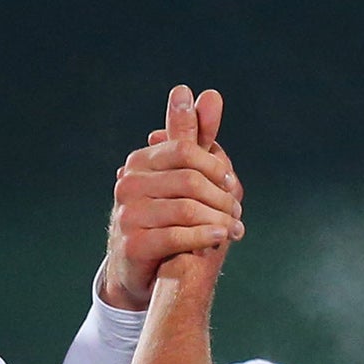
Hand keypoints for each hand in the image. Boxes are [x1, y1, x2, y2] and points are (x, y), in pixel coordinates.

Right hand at [102, 84, 242, 309]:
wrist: (135, 269)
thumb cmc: (163, 217)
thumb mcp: (179, 175)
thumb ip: (194, 136)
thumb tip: (208, 94)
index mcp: (140, 162)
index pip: (185, 151)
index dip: (214, 167)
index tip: (230, 182)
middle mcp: (127, 184)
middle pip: (189, 181)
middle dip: (220, 197)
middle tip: (236, 212)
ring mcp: (127, 214)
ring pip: (187, 209)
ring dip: (219, 219)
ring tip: (234, 228)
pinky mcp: (133, 245)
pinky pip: (178, 236)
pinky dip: (205, 236)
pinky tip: (219, 239)